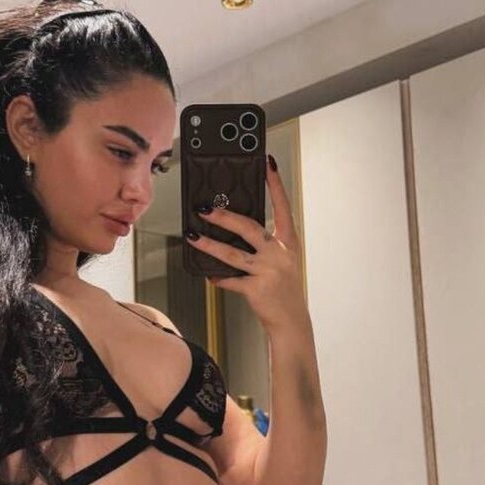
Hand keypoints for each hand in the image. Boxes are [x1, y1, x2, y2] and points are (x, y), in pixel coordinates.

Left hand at [186, 158, 305, 331]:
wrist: (291, 321)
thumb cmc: (284, 289)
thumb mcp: (282, 261)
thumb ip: (265, 244)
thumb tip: (234, 228)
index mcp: (288, 243)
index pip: (283, 207)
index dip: (275, 184)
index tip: (267, 163)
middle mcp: (279, 254)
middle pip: (250, 228)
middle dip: (225, 217)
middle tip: (205, 208)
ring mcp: (268, 272)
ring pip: (233, 254)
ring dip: (210, 245)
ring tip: (193, 236)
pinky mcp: (257, 289)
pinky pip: (230, 280)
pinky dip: (218, 278)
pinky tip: (209, 275)